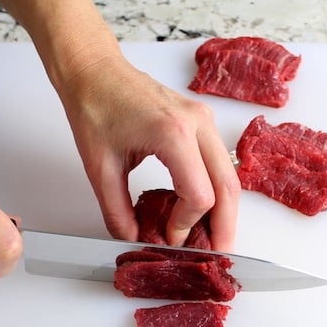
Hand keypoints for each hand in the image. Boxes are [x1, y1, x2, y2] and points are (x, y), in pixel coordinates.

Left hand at [59, 55, 240, 250]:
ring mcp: (204, 120)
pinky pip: (220, 164)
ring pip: (231, 176)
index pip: (199, 195)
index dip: (186, 225)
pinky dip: (217, 191)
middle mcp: (197, 124)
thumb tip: (135, 239)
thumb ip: (117, 212)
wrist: (96, 71)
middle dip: (224, 226)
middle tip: (218, 254)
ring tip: (215, 238)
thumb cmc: (95, 107)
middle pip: (228, 188)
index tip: (169, 238)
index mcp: (172, 133)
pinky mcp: (202, 123)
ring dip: (225, 211)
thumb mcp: (99, 169)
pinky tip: (204, 211)